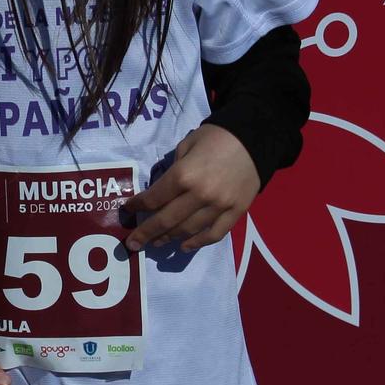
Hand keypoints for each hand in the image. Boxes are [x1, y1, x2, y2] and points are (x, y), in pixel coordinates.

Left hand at [123, 123, 258, 253]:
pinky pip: (214, 234)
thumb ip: (173, 169)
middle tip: (133, 244)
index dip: (138, 206)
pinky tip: (184, 247)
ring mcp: (219, 207)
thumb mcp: (187, 145)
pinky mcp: (236, 213)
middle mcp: (199, 195)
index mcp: (183, 175)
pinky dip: (197, 243)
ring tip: (156, 243)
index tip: (128, 211)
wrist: (256, 138)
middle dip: (146, 233)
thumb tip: (162, 190)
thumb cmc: (216, 136)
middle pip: (166, 220)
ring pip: (188, 231)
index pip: (154, 198)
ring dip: (168, 239)